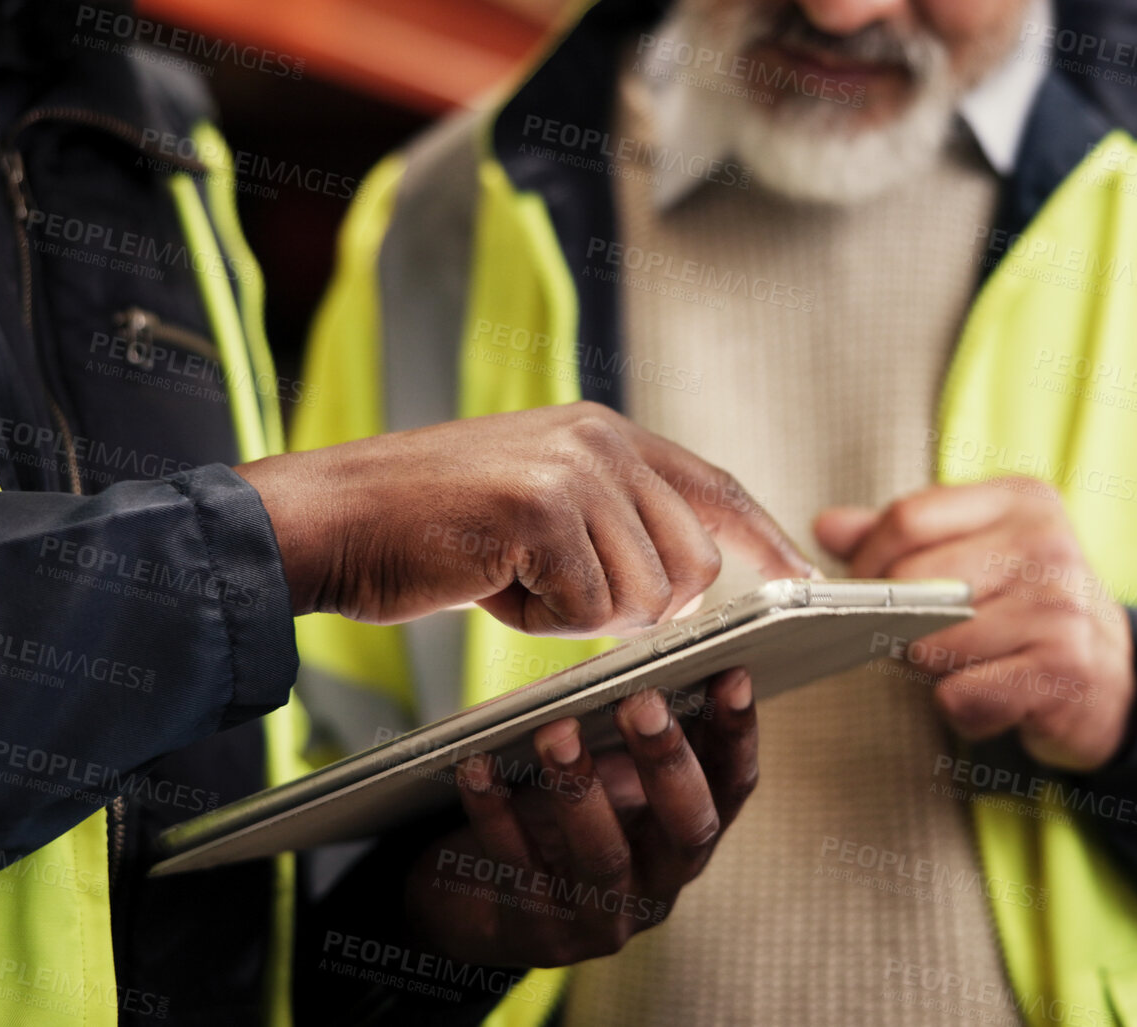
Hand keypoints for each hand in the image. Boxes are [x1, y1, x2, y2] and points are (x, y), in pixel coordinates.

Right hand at [235, 402, 811, 633]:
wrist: (331, 517)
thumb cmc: (430, 526)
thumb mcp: (539, 501)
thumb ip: (615, 519)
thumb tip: (688, 581)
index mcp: (605, 431)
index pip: (716, 486)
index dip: (766, 536)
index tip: (805, 576)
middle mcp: (600, 439)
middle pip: (693, 565)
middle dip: (637, 606)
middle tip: (558, 591)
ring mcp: (573, 470)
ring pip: (643, 596)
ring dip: (578, 617)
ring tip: (512, 576)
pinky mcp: (542, 512)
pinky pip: (588, 613)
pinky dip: (539, 624)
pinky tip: (491, 582)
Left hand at [405, 669, 757, 966]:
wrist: (481, 903)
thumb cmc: (556, 818)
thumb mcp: (607, 779)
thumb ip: (633, 738)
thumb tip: (649, 660)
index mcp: (687, 838)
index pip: (732, 788)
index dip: (738, 734)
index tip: (732, 673)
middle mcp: (660, 885)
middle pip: (687, 829)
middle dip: (667, 762)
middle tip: (641, 702)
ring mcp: (603, 919)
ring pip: (604, 857)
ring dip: (580, 789)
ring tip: (555, 732)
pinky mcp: (541, 935)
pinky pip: (518, 869)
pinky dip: (496, 813)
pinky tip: (476, 764)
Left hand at [814, 478, 1136, 770]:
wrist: (1115, 680)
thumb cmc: (1026, 612)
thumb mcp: (974, 556)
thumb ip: (901, 539)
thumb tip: (827, 526)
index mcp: (1020, 502)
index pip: (908, 518)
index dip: (867, 562)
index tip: (865, 590)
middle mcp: (1046, 545)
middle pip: (911, 584)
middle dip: (899, 624)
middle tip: (931, 638)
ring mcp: (1059, 607)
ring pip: (930, 646)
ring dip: (934, 673)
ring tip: (975, 666)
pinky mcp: (1064, 669)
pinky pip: (960, 695)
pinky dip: (964, 709)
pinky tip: (997, 697)